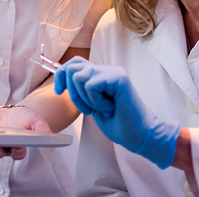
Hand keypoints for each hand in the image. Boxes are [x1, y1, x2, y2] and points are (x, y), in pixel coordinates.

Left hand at [0, 105, 50, 160]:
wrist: (12, 113)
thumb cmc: (24, 118)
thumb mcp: (34, 119)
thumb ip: (41, 127)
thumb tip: (48, 134)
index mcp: (19, 147)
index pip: (18, 153)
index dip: (18, 150)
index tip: (18, 144)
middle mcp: (5, 150)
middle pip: (0, 152)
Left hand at [54, 57, 180, 168]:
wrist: (140, 135)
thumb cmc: (118, 123)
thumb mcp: (92, 105)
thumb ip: (82, 90)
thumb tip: (63, 79)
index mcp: (100, 74)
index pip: (73, 62)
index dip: (61, 74)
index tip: (58, 91)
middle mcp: (106, 69)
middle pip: (72, 66)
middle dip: (72, 92)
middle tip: (88, 109)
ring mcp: (113, 72)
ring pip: (79, 77)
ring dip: (85, 99)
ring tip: (101, 109)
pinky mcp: (119, 78)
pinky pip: (91, 85)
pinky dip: (96, 102)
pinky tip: (110, 108)